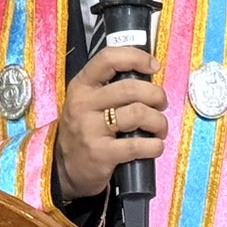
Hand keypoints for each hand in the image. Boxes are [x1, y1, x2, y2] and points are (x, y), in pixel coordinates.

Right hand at [54, 45, 167, 199]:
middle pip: (131, 88)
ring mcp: (90, 129)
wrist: (65, 169)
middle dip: (156, 95)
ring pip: (138, 114)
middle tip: (161, 104)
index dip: (136, 58)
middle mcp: (83, 104)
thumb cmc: (85, 131)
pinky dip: (155, 145)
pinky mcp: (100, 153)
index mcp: (82, 86)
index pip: (108, 58)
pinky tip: (155, 146)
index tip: (153, 66)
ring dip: (159, 122)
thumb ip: (110, 87)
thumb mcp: (87, 103)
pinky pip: (137, 145)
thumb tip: (148, 75)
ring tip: (159, 129)